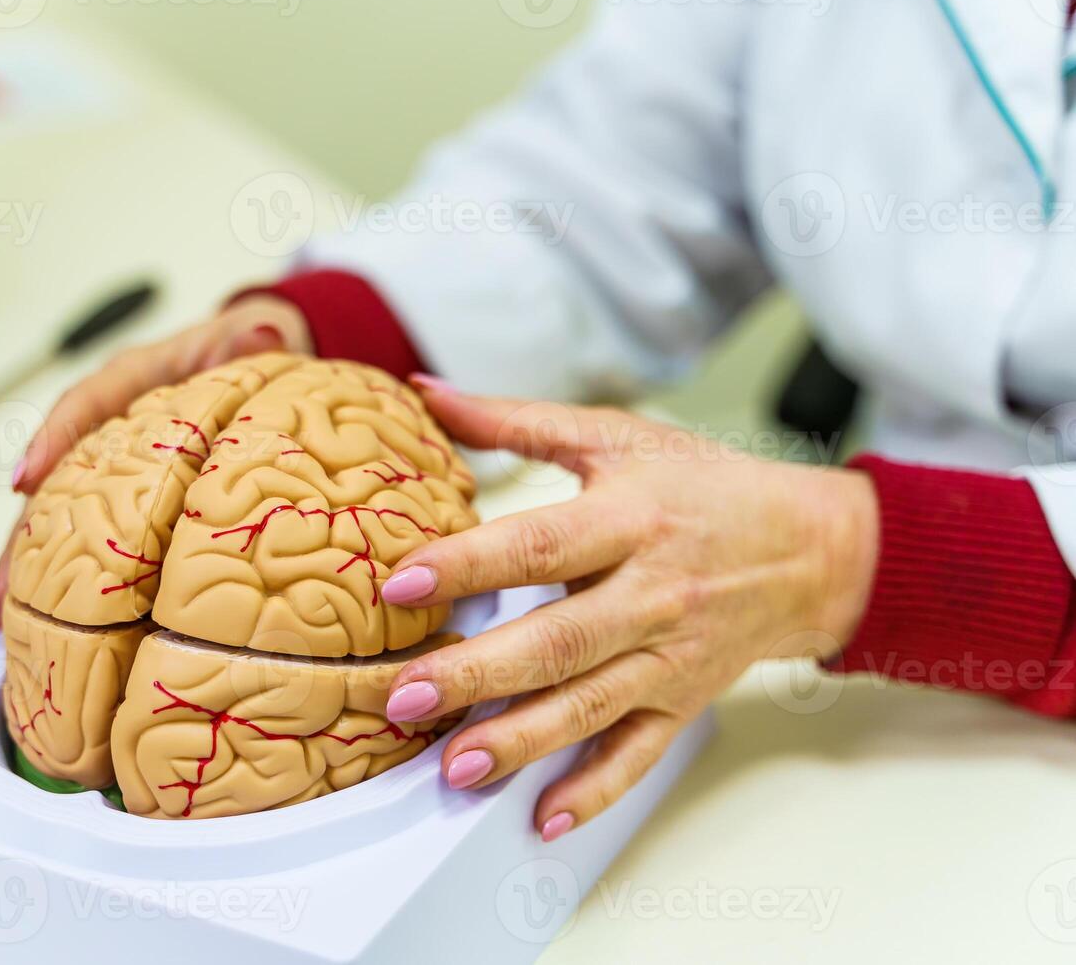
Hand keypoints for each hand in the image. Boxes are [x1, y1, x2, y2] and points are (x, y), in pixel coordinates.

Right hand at [0, 295, 313, 640]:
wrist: (258, 364)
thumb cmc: (246, 352)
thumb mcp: (252, 340)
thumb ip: (249, 338)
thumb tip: (260, 328)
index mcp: (133, 380)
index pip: (85, 405)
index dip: (53, 442)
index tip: (25, 482)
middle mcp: (108, 429)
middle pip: (52, 485)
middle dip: (20, 540)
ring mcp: (108, 470)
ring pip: (52, 523)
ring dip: (20, 575)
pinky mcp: (119, 502)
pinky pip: (78, 542)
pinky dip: (52, 586)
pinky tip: (23, 628)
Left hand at [379, 377, 878, 840]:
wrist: (808, 548)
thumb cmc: (702, 486)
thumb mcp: (616, 438)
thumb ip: (516, 422)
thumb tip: (426, 394)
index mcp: (630, 519)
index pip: (540, 544)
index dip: (470, 563)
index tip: (402, 581)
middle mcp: (651, 594)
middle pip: (557, 640)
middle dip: (477, 673)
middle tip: (403, 696)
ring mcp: (669, 657)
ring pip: (590, 706)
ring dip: (521, 741)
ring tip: (455, 767)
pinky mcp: (682, 700)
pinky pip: (638, 753)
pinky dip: (595, 790)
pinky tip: (543, 817)